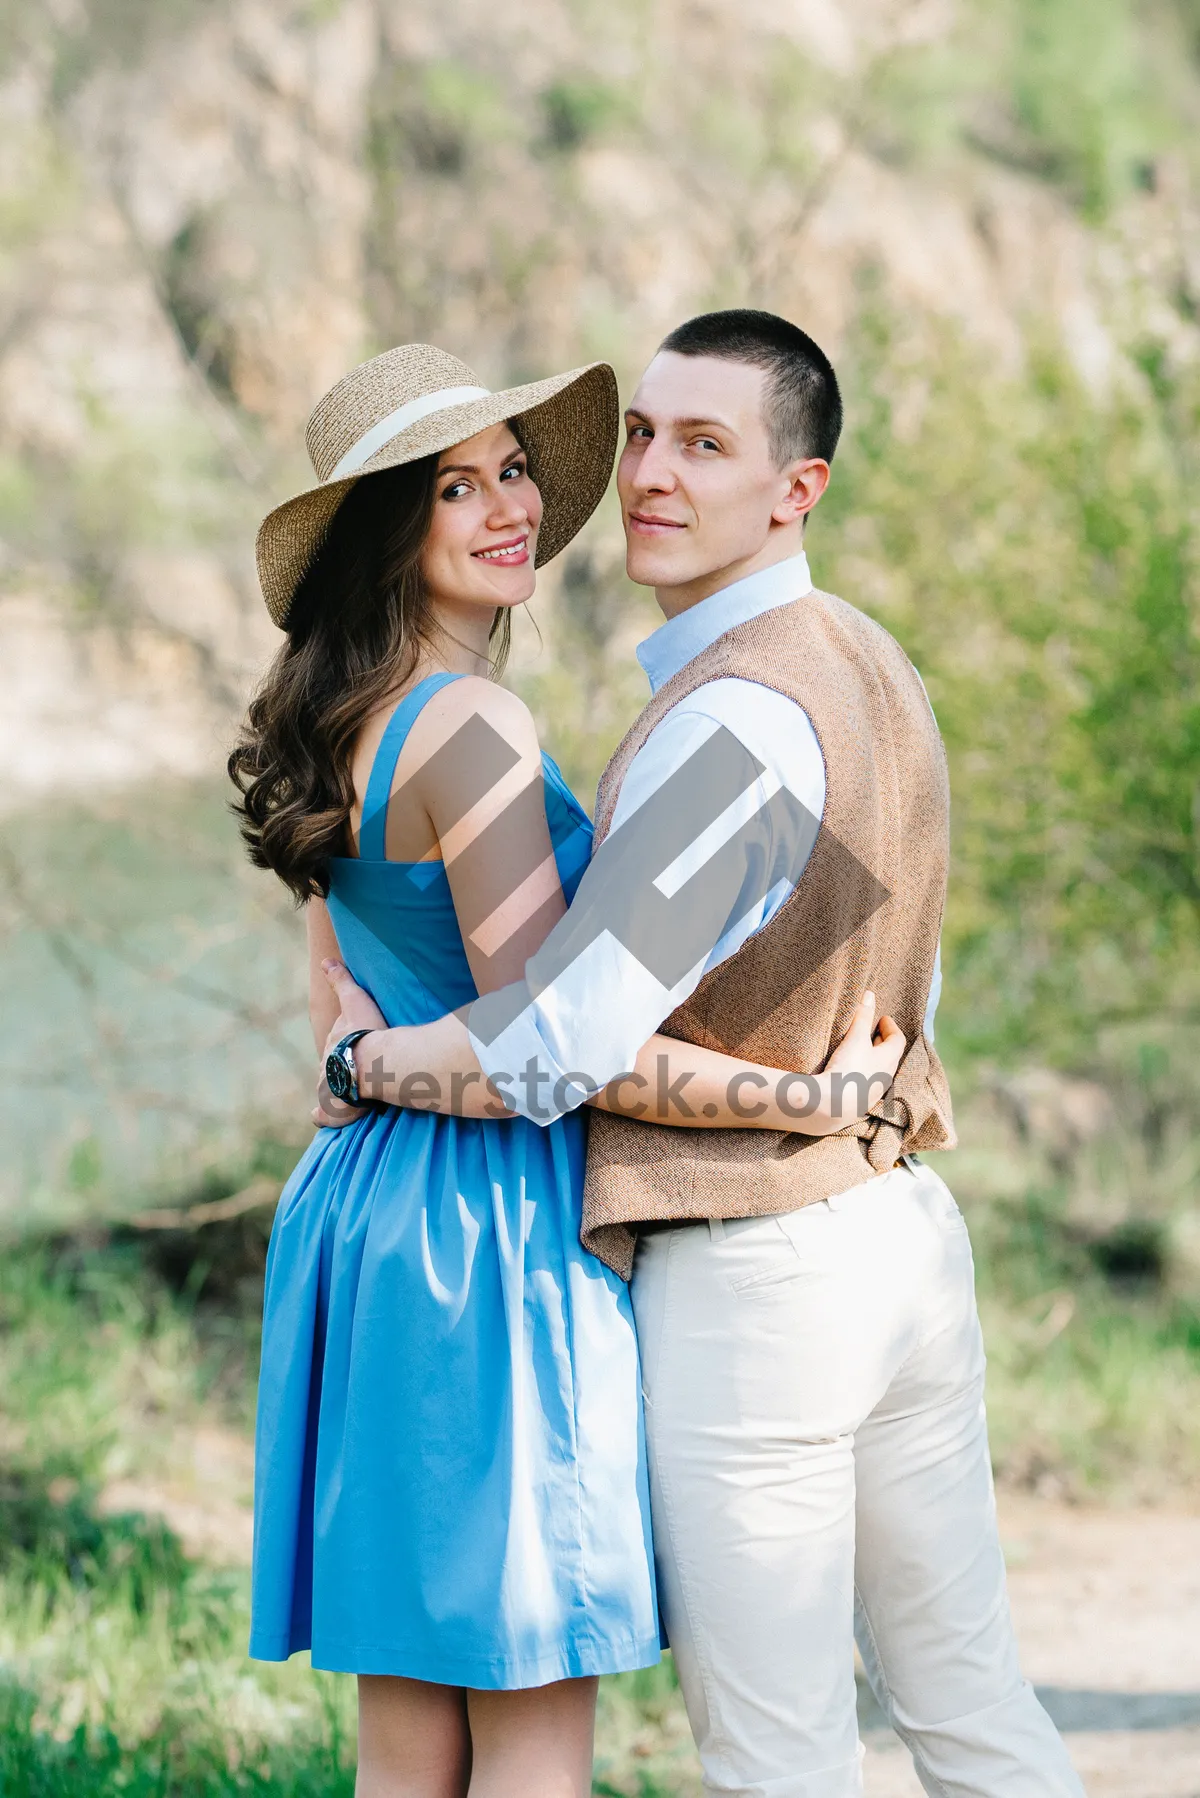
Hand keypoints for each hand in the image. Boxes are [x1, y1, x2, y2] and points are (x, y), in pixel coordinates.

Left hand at [312, 959, 387, 1129]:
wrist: (371, 1063)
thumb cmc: (366, 1032)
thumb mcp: (354, 1000)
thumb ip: (341, 981)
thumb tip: (325, 960)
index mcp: (333, 1043)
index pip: (334, 1044)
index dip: (342, 1046)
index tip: (352, 1048)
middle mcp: (326, 1066)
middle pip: (329, 1067)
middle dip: (336, 1069)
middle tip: (353, 1071)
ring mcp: (328, 1088)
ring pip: (327, 1089)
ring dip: (333, 1090)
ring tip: (348, 1094)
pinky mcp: (333, 1109)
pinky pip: (323, 1114)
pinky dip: (322, 1116)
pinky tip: (320, 1116)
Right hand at [823, 990, 905, 1121]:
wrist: (831, 1106)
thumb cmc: (848, 1068)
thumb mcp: (855, 1038)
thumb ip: (862, 1016)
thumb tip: (869, 995)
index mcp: (889, 1059)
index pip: (898, 1040)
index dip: (891, 1027)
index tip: (883, 1018)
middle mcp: (886, 1076)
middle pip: (890, 1055)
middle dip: (883, 1041)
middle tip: (873, 1030)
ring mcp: (874, 1091)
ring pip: (879, 1070)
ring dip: (873, 1057)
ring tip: (861, 1049)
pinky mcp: (861, 1102)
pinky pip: (867, 1082)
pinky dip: (863, 1071)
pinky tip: (850, 1070)